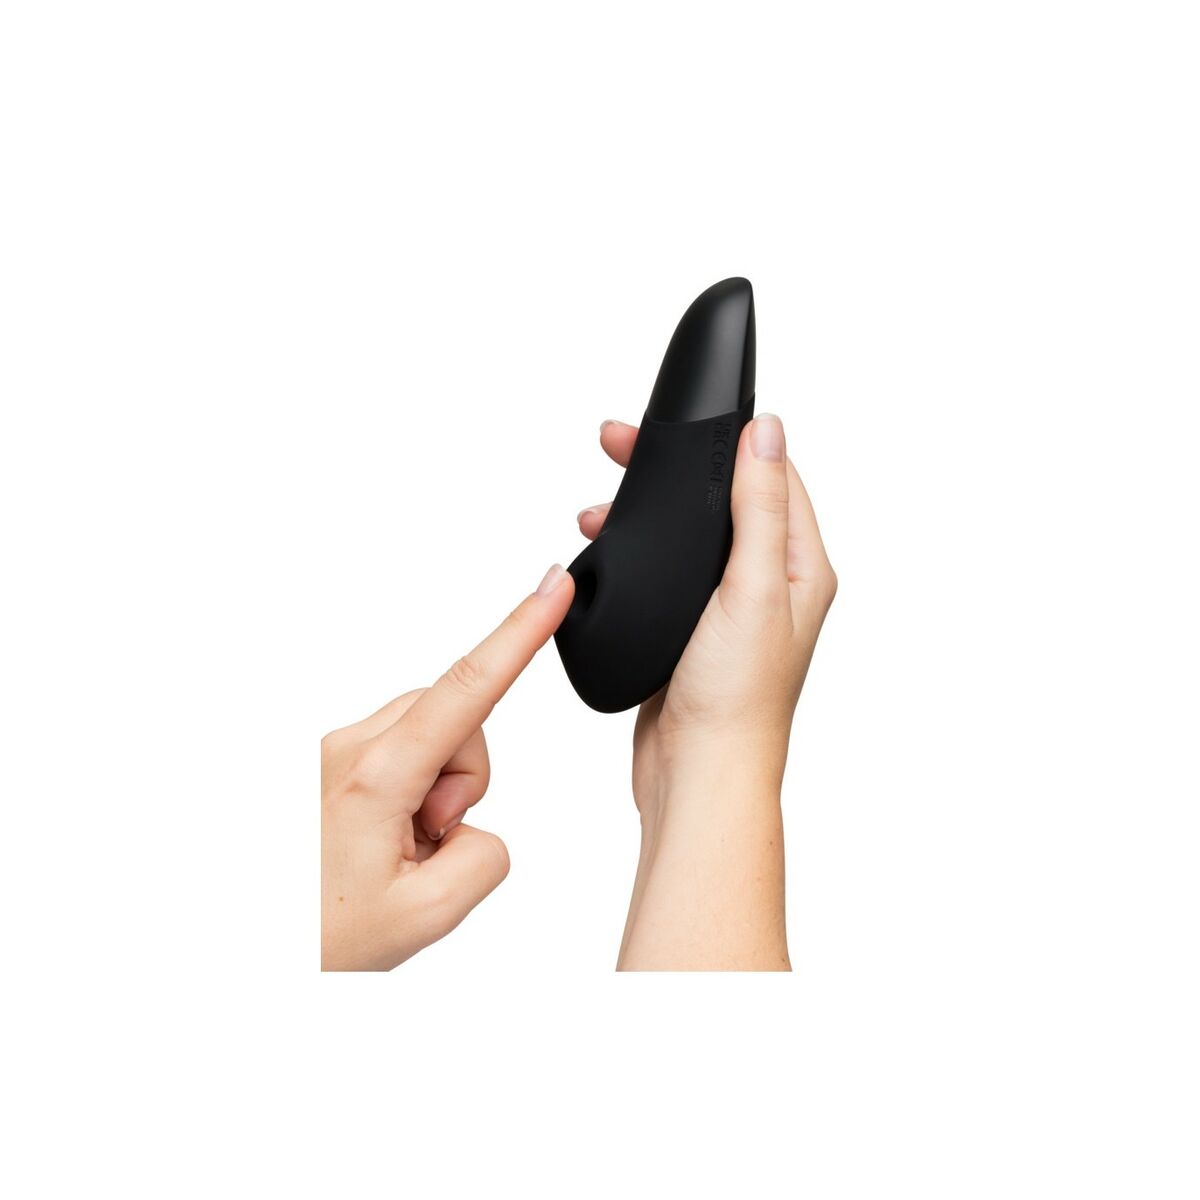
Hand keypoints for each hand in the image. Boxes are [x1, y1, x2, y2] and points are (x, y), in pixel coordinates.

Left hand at [321, 565, 573, 970]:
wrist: (248, 949)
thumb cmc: (318, 936)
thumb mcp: (428, 916)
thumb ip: (485, 856)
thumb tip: (471, 823)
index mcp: (375, 776)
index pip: (467, 689)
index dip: (520, 632)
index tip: (552, 586)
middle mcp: (349, 748)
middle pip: (456, 720)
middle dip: (466, 778)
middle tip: (428, 843)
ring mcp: (334, 754)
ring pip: (432, 737)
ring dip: (438, 792)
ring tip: (398, 851)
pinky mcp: (331, 764)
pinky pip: (403, 756)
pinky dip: (413, 795)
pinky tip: (381, 843)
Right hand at [577, 413, 835, 968]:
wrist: (697, 774)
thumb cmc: (734, 699)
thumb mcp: (754, 589)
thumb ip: (760, 510)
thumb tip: (769, 434)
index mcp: (800, 568)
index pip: (771, 477)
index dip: (728, 440)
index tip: (681, 420)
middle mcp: (769, 583)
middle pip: (722, 499)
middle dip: (672, 469)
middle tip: (618, 443)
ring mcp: (727, 607)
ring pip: (688, 533)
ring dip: (646, 510)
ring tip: (597, 506)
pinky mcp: (690, 629)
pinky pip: (666, 569)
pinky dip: (636, 549)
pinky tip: (605, 547)